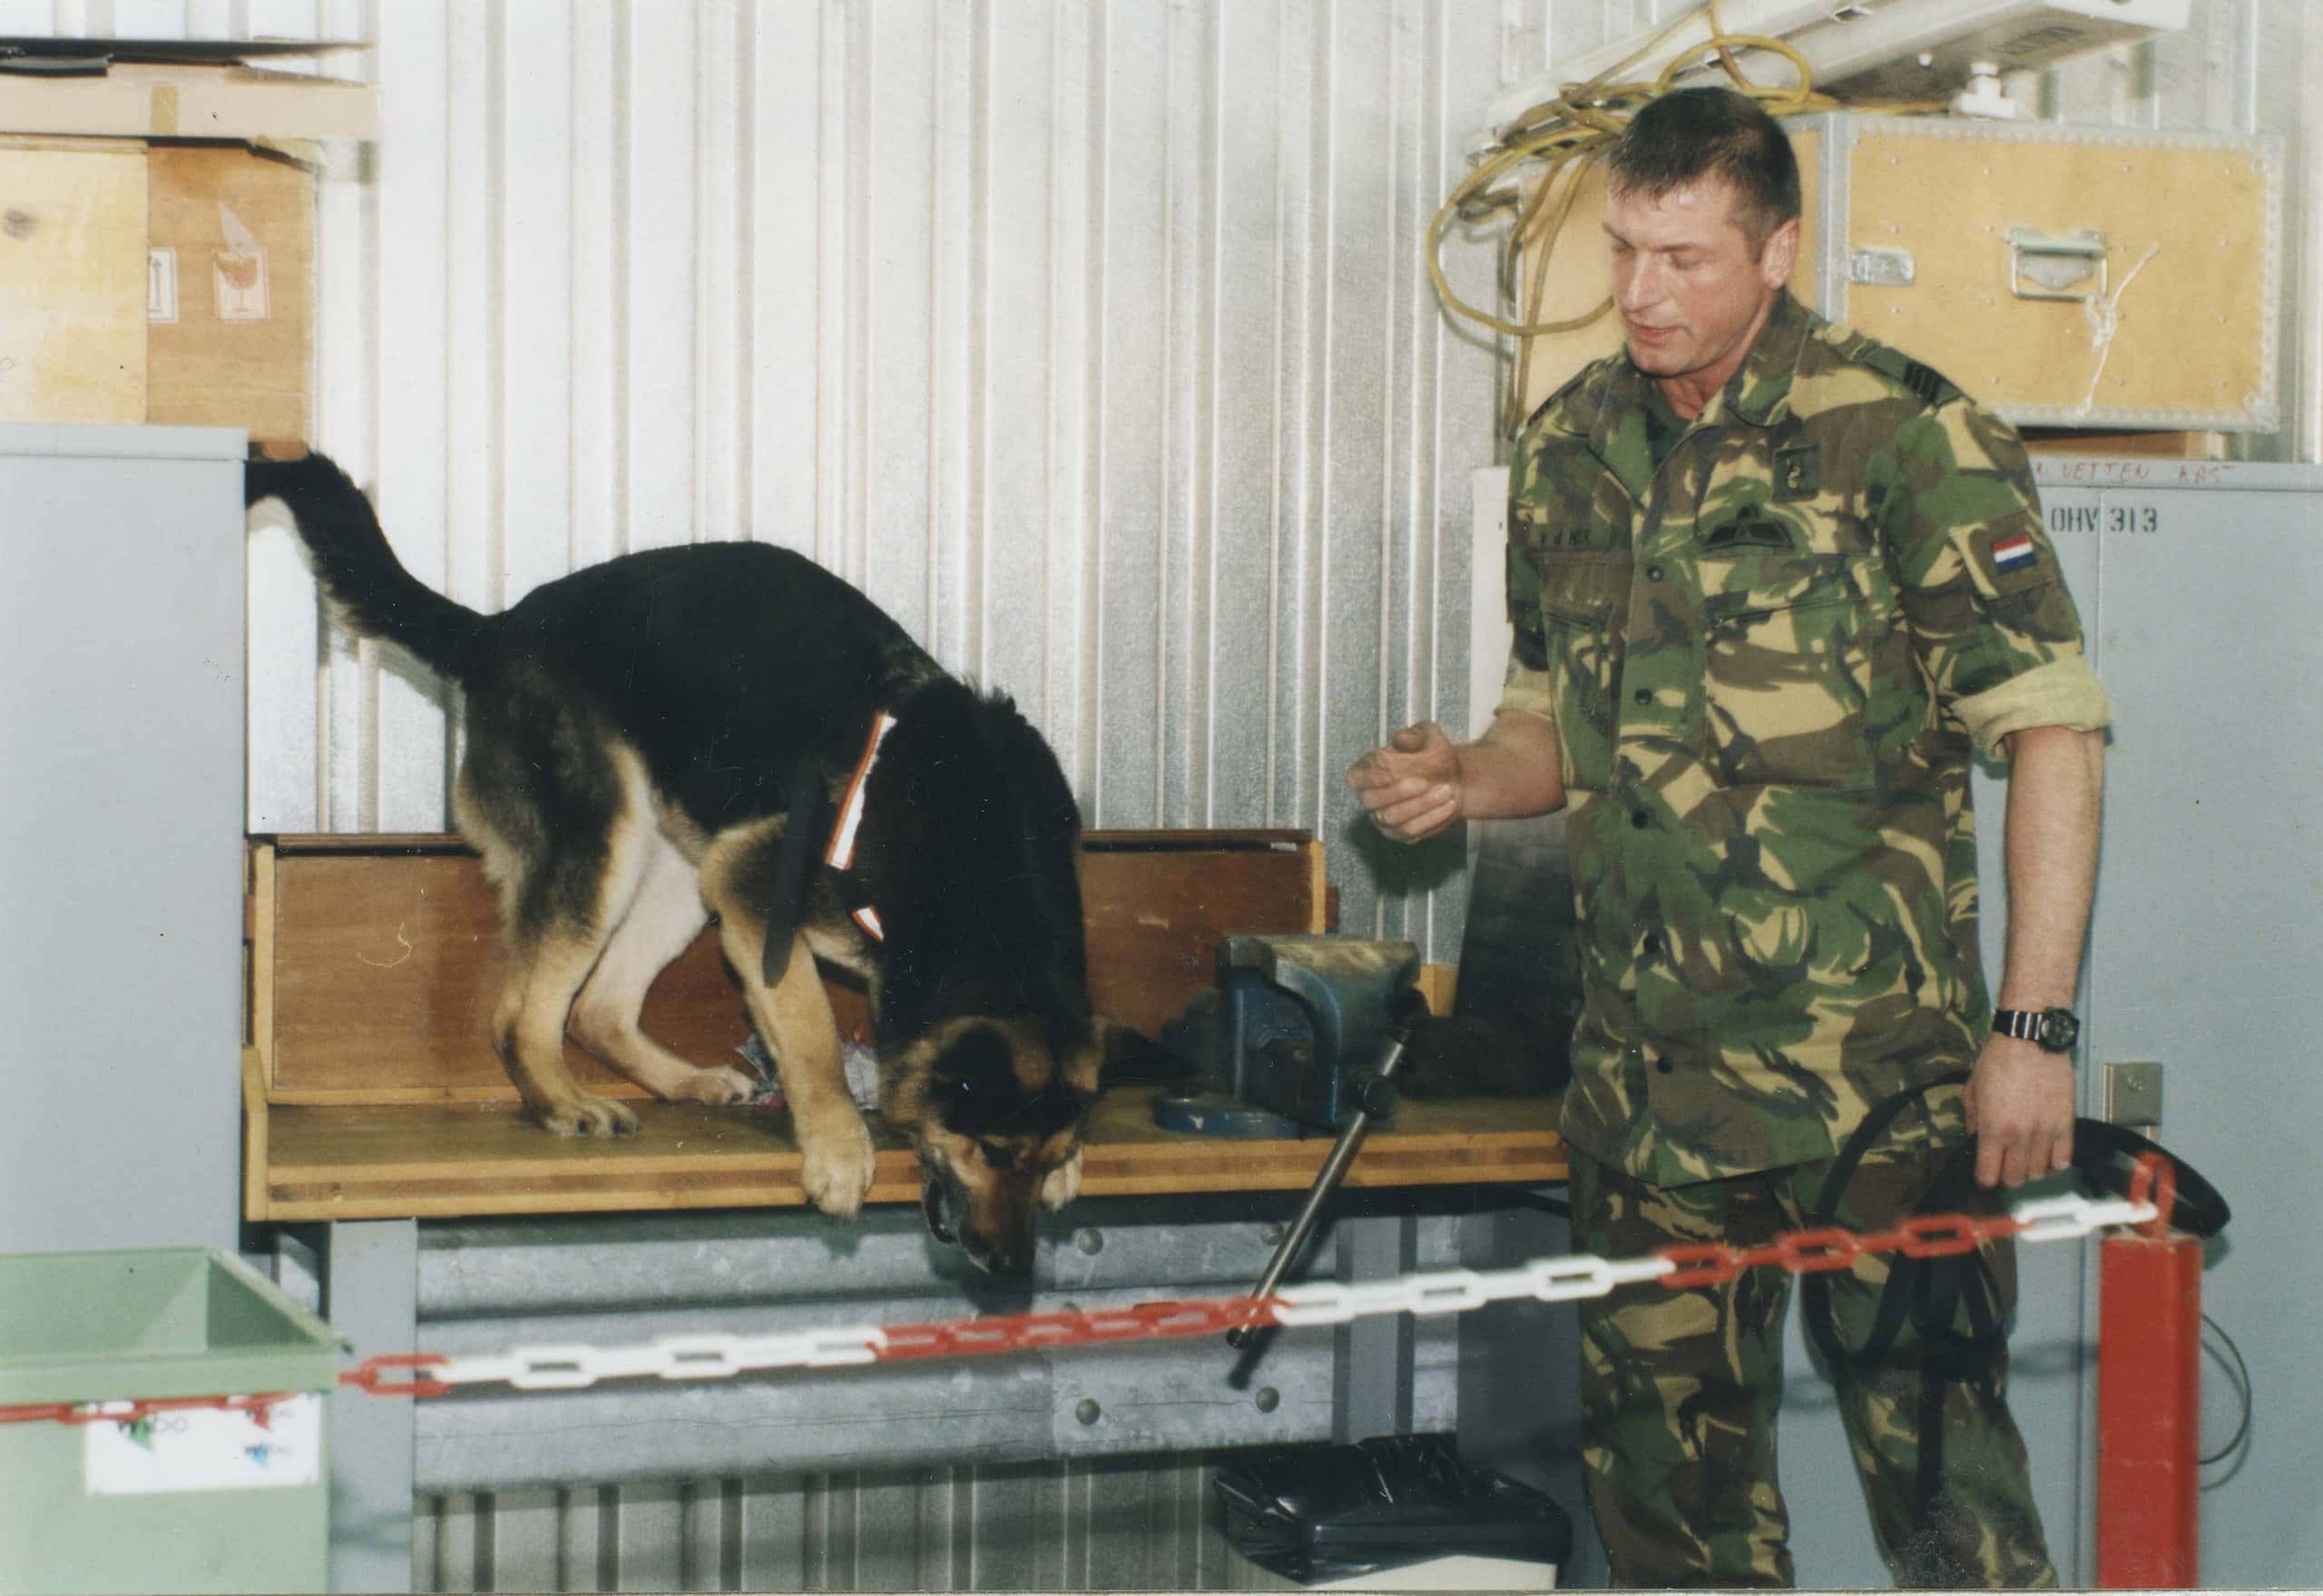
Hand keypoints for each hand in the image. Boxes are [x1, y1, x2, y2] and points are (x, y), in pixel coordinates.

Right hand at [1345, 722, 1463, 843]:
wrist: (1454, 777)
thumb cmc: (1433, 753)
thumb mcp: (1427, 736)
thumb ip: (1413, 736)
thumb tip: (1400, 738)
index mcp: (1368, 770)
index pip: (1355, 778)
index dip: (1368, 778)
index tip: (1390, 774)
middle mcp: (1370, 796)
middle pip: (1371, 800)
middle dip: (1397, 792)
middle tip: (1425, 782)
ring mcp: (1383, 818)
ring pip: (1392, 818)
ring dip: (1419, 805)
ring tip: (1446, 791)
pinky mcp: (1400, 833)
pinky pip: (1411, 831)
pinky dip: (1431, 818)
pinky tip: (1449, 805)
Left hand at [1961, 1035, 2074, 1188]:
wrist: (2031, 1040)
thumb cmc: (1997, 1061)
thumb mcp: (1971, 1091)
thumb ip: (1971, 1122)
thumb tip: (1975, 1143)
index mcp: (1994, 1129)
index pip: (1988, 1175)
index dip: (1984, 1179)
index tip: (1983, 1173)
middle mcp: (2021, 1136)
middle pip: (2015, 1179)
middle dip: (2005, 1176)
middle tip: (2003, 1164)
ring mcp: (2046, 1132)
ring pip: (2039, 1173)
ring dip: (2029, 1170)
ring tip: (2024, 1157)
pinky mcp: (2066, 1124)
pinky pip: (2063, 1160)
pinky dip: (2054, 1163)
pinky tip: (2046, 1154)